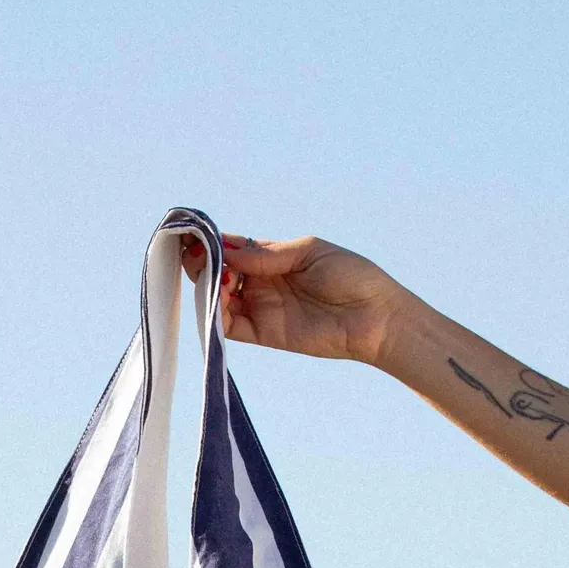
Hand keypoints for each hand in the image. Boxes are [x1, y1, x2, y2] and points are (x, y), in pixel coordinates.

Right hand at [181, 233, 404, 366]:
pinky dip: (215, 314)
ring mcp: (261, 308)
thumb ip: (267, 254)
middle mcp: (262, 282)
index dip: (210, 241)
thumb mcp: (308, 252)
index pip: (232, 248)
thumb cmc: (352, 277)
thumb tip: (228, 252)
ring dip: (206, 286)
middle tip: (196, 255)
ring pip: (218, 298)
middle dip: (202, 262)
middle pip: (218, 272)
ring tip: (213, 275)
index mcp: (272, 258)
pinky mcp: (263, 333)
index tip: (193, 233)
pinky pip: (229, 326)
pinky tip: (218, 296)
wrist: (375, 317)